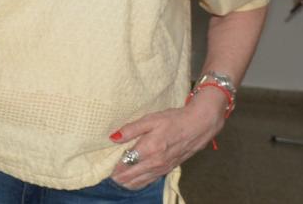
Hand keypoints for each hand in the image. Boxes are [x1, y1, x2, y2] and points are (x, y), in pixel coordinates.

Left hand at [108, 92, 226, 189]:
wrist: (199, 125)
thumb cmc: (173, 120)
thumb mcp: (150, 120)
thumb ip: (130, 130)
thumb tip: (113, 137)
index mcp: (148, 149)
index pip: (125, 164)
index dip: (114, 168)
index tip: (104, 168)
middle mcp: (155, 162)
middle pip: (131, 176)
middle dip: (119, 177)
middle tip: (107, 176)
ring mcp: (163, 167)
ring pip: (141, 181)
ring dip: (128, 182)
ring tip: (117, 181)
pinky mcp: (169, 168)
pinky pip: (151, 180)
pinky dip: (141, 182)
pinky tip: (134, 182)